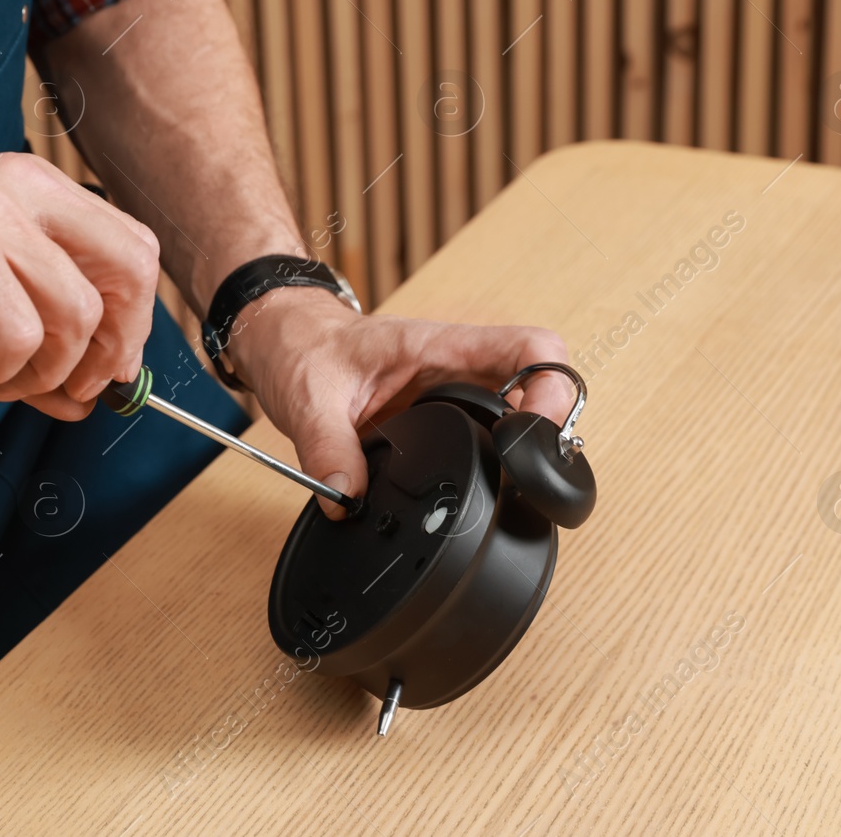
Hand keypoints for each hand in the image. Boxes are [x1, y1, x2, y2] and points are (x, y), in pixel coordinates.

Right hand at [0, 151, 159, 419]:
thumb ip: (43, 335)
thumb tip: (92, 397)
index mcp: (38, 188)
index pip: (135, 250)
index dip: (134, 320)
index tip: (103, 366)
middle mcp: (27, 187)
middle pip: (131, 271)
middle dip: (112, 346)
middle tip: (65, 384)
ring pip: (77, 315)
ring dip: (41, 370)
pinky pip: (21, 334)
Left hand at [229, 288, 573, 519]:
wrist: (287, 341)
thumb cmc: (303, 348)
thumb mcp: (309, 399)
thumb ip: (328, 450)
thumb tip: (347, 499)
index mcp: (440, 348)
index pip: (531, 349)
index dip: (553, 389)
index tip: (538, 433)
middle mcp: (459, 368)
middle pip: (543, 386)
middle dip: (550, 430)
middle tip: (532, 473)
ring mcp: (457, 391)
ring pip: (524, 412)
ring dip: (530, 445)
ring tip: (518, 483)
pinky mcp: (444, 414)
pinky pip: (492, 431)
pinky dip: (502, 456)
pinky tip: (490, 484)